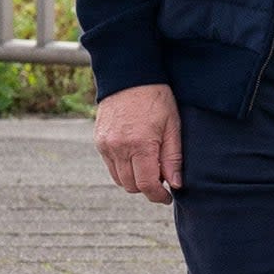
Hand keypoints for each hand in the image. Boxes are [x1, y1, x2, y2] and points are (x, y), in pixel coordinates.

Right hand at [94, 83, 182, 204]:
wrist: (129, 75)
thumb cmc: (157, 98)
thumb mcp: (173, 125)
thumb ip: (173, 157)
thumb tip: (175, 184)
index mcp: (140, 144)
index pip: (146, 184)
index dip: (158, 196)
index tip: (168, 197)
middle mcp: (118, 147)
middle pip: (131, 185)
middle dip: (147, 188)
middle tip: (162, 178)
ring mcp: (105, 145)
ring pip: (119, 179)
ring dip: (134, 179)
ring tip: (150, 167)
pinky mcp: (99, 141)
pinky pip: (110, 166)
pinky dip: (123, 169)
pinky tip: (136, 157)